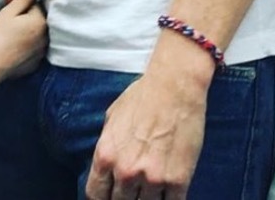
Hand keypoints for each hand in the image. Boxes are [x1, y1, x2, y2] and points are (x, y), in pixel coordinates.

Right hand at [0, 0, 46, 77]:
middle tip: (10, 19)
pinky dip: (28, 45)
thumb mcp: (8, 11)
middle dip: (27, 16)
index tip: (11, 4)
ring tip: (12, 33)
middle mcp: (46, 37)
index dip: (23, 2)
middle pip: (39, 19)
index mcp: (41, 21)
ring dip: (29, 30)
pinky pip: (35, 49)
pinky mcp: (36, 63)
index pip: (37, 4)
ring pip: (38, 34)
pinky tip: (15, 46)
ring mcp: (42, 52)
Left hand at [85, 64, 207, 199]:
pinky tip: (169, 190)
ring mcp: (152, 178)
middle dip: (126, 198)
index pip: (96, 195)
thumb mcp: (112, 118)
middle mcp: (126, 171)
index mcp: (106, 155)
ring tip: (153, 187)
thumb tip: (107, 168)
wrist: (175, 86)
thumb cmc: (143, 96)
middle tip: (134, 190)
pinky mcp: (178, 180)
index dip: (103, 199)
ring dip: (149, 199)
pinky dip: (169, 199)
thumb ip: (108, 147)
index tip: (111, 196)